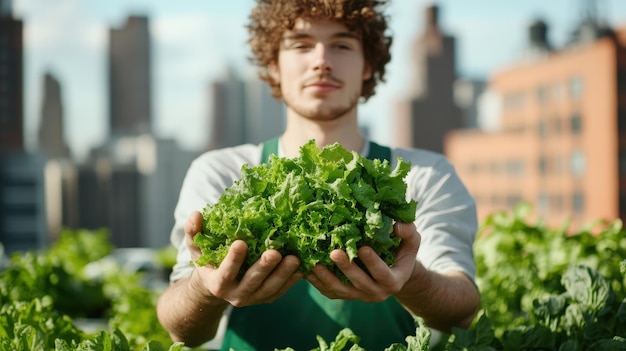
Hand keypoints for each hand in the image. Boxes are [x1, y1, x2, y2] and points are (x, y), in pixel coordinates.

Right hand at [184, 211, 303, 306]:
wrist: (217, 286)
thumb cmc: (208, 260)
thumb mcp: (197, 247)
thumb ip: (194, 232)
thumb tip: (195, 214)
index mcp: (217, 283)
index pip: (225, 273)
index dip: (233, 260)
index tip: (241, 242)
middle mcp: (235, 295)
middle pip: (252, 282)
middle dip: (264, 268)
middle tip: (275, 252)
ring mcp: (253, 298)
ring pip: (270, 288)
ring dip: (283, 274)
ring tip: (294, 259)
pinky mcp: (267, 298)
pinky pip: (281, 290)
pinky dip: (292, 280)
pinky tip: (302, 267)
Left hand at [305, 222, 420, 301]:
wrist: (391, 272)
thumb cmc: (400, 250)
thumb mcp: (410, 241)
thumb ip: (407, 233)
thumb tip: (397, 225)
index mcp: (393, 281)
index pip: (383, 274)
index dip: (373, 262)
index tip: (362, 248)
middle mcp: (377, 293)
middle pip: (359, 283)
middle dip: (346, 268)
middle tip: (333, 252)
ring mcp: (359, 296)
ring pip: (340, 290)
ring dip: (326, 277)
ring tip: (314, 263)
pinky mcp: (344, 295)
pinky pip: (329, 291)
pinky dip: (317, 282)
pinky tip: (306, 268)